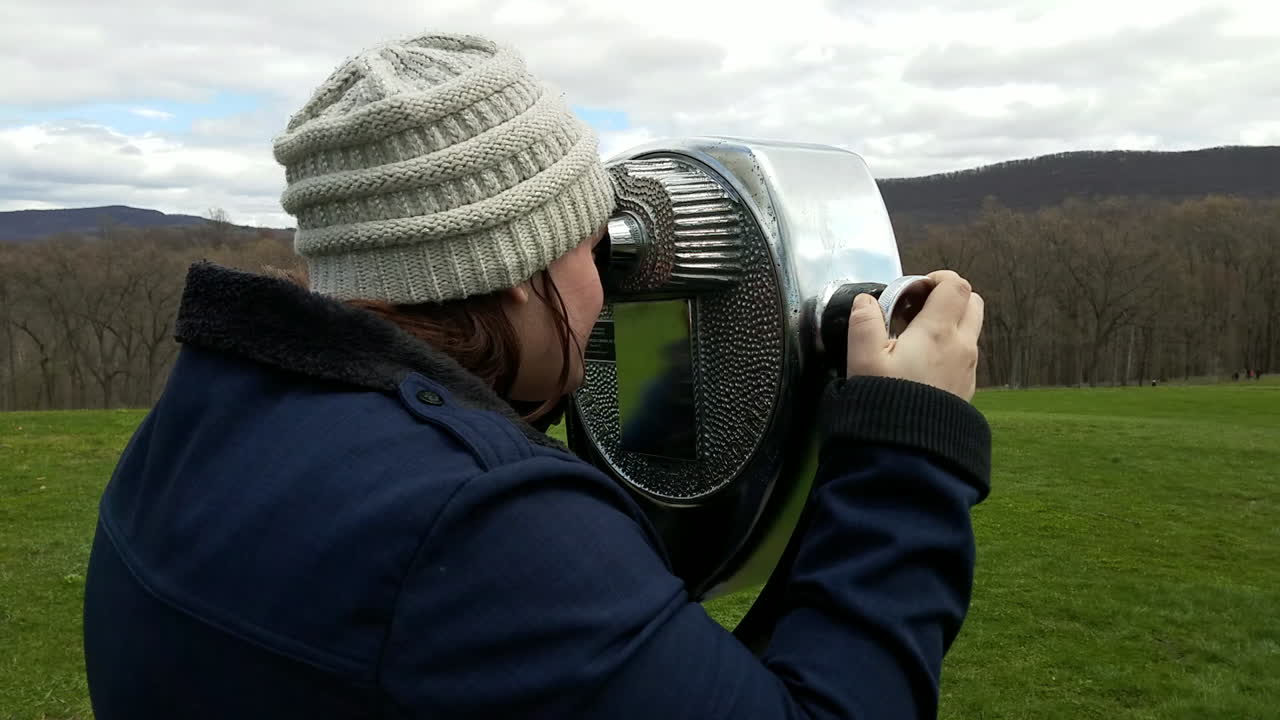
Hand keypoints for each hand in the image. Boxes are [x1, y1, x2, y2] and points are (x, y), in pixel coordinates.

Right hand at [846, 270, 983, 400]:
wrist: (910, 451)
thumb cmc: (884, 402)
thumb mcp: (862, 359)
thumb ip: (863, 322)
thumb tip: (865, 300)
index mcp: (938, 331)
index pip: (955, 285)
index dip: (937, 278)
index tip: (914, 289)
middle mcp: (962, 346)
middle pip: (973, 302)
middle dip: (950, 296)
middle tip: (919, 308)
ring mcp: (969, 369)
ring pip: (972, 329)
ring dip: (952, 322)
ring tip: (918, 338)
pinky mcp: (967, 389)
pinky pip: (967, 356)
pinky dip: (952, 349)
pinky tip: (925, 364)